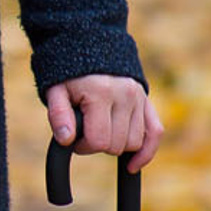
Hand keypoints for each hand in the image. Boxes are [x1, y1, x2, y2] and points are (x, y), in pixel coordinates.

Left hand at [45, 75, 163, 170]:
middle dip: (98, 145)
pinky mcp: (147, 100)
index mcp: (100, 93)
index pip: (99, 141)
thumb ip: (58, 115)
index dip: (83, 147)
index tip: (72, 139)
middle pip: (117, 144)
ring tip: (99, 131)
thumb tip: (66, 140)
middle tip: (84, 133)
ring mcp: (139, 97)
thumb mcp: (55, 90)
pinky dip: (146, 151)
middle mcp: (125, 95)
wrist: (87, 46)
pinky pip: (155, 132)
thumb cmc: (67, 73)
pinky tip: (133, 164)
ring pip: (135, 142)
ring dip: (116, 145)